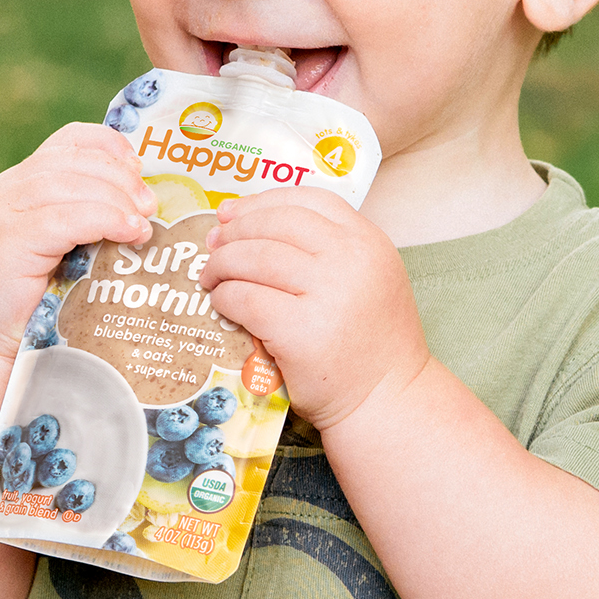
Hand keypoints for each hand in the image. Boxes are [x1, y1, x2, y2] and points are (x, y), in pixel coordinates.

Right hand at [0, 124, 154, 358]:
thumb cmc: (34, 302)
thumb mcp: (62, 248)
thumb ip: (86, 218)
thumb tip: (146, 202)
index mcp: (19, 183)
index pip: (69, 140)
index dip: (110, 146)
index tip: (141, 168)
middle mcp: (6, 190)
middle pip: (73, 160)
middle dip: (121, 177)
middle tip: (151, 204)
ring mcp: (0, 214)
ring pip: (70, 184)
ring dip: (117, 199)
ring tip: (145, 223)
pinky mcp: (6, 242)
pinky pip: (64, 219)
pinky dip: (104, 220)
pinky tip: (128, 232)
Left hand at [200, 190, 428, 429]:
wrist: (387, 399)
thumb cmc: (369, 342)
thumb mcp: (368, 277)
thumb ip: (328, 248)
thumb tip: (249, 224)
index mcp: (368, 241)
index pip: (308, 199)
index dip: (262, 201)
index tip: (232, 214)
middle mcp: (351, 260)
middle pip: (275, 224)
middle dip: (234, 232)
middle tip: (213, 246)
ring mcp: (326, 294)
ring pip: (254, 258)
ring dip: (222, 264)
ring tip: (211, 276)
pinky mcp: (299, 331)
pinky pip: (245, 299)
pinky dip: (225, 298)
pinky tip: (221, 304)